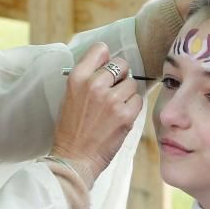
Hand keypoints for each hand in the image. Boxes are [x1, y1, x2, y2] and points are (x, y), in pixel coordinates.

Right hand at [51, 43, 141, 184]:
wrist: (74, 159)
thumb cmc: (72, 129)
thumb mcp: (71, 96)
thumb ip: (88, 78)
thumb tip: (109, 63)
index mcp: (77, 77)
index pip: (100, 49)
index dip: (106, 59)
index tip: (106, 69)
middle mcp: (94, 84)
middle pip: (122, 64)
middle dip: (120, 77)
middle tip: (113, 92)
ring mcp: (111, 99)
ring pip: (132, 83)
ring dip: (127, 94)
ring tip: (114, 109)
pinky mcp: (125, 114)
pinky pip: (138, 100)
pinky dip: (133, 108)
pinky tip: (120, 117)